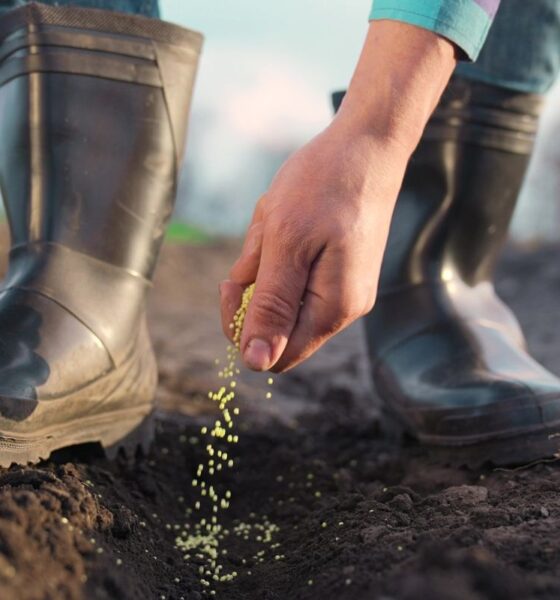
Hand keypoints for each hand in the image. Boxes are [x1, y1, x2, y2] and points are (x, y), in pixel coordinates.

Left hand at [219, 21, 455, 372]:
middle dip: (254, 294)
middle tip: (255, 251)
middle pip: (279, 331)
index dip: (243, 328)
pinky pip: (297, 281)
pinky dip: (281, 258)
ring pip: (285, 302)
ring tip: (278, 227)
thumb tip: (256, 364)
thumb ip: (271, 307)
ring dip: (267, 270)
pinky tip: (290, 225)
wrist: (368, 144)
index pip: (274, 355)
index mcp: (332, 309)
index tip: (235, 283)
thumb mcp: (285, 243)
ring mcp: (345, 291)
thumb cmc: (325, 185)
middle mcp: (343, 309)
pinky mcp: (341, 273)